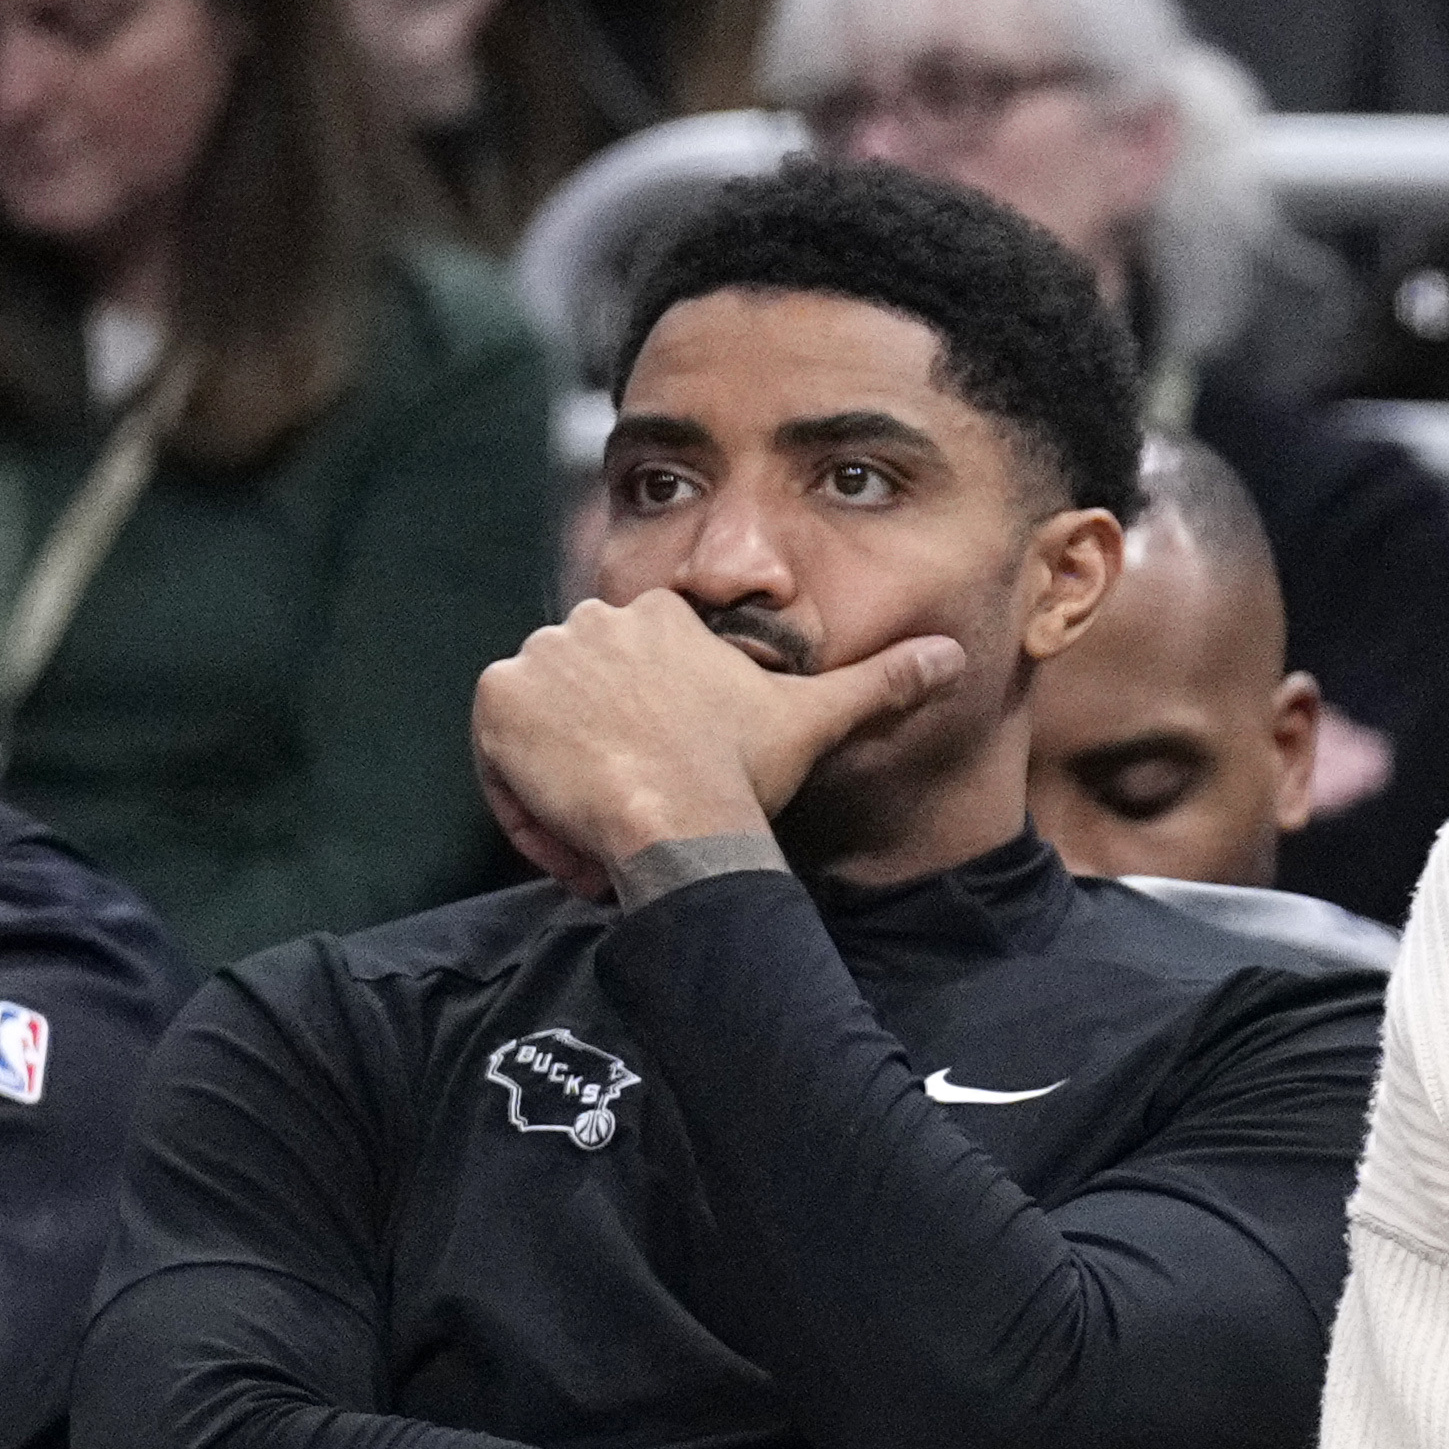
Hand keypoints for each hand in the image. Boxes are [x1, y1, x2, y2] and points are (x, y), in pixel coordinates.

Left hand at [473, 592, 963, 892]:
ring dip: (568, 781)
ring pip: (543, 729)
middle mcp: (589, 619)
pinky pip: (499, 755)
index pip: (633, 671)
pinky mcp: (497, 700)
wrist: (680, 818)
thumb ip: (880, 681)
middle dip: (606, 755)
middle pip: (583, 697)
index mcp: (658, 615)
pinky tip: (576, 834)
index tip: (675, 775)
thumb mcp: (816, 719)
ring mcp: (538, 657)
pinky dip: (526, 800)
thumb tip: (952, 655)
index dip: (651, 731)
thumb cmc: (745, 771)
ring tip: (613, 831)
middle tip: (645, 809)